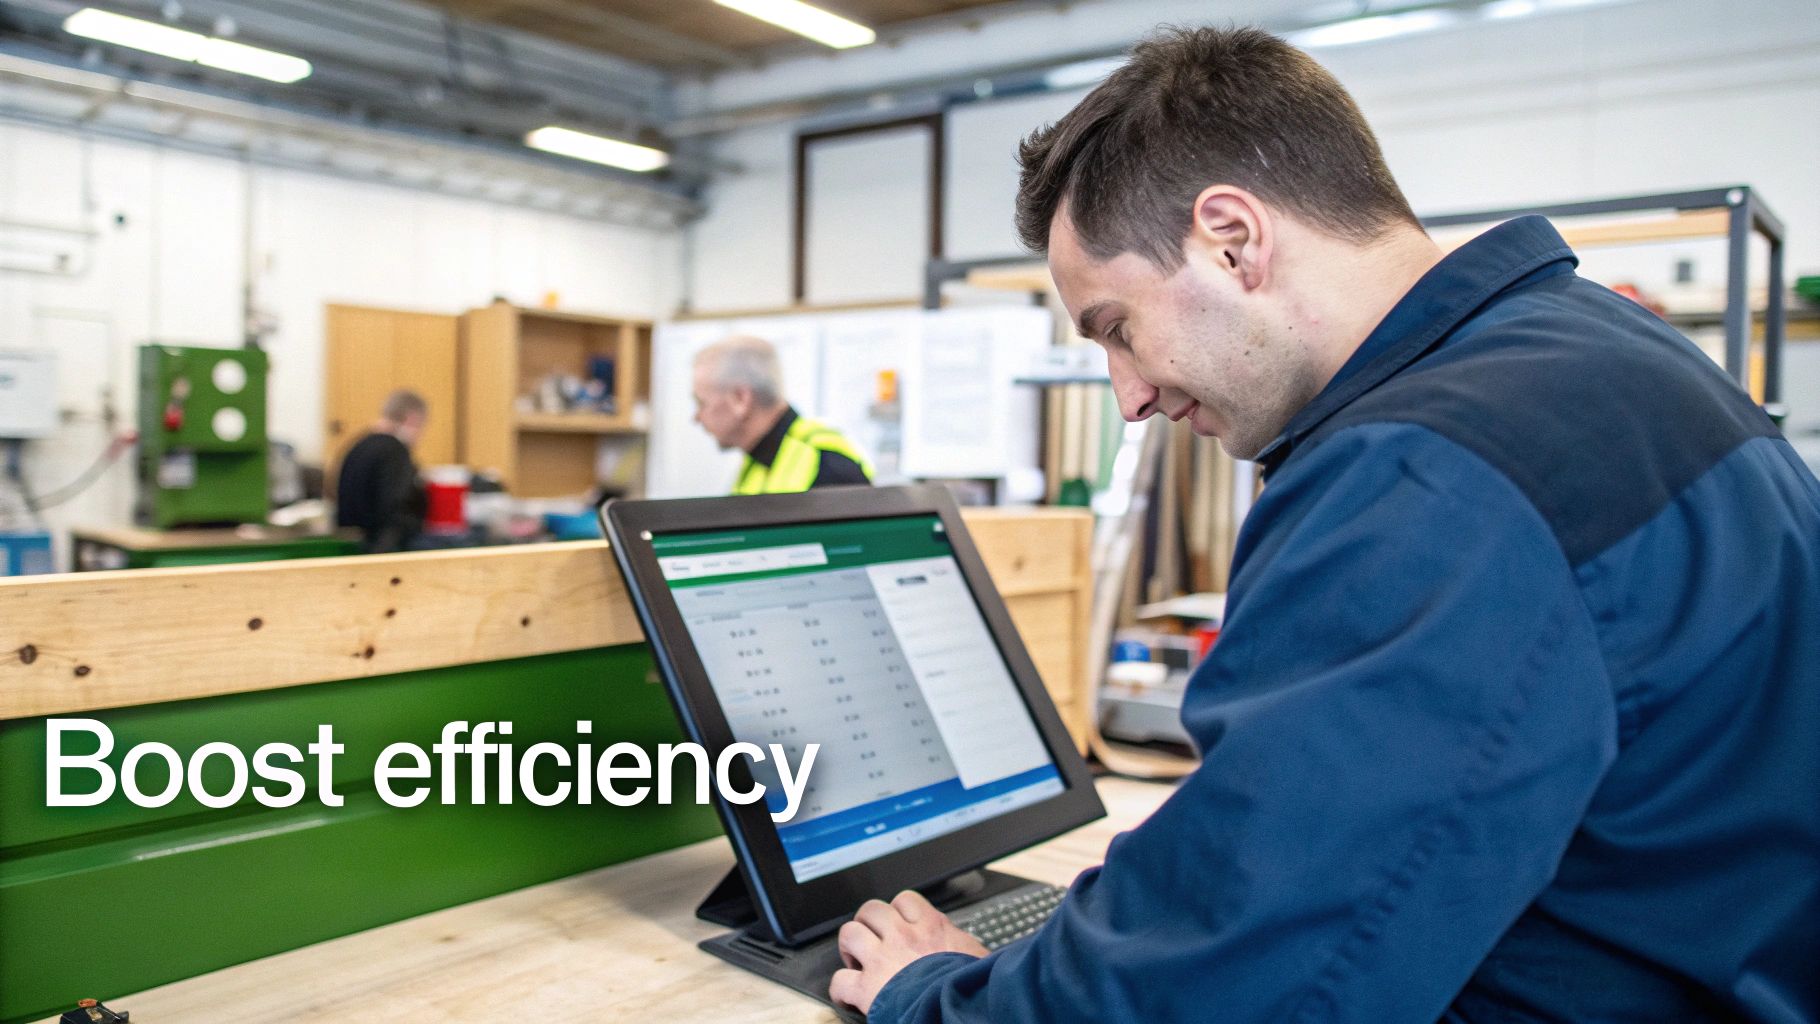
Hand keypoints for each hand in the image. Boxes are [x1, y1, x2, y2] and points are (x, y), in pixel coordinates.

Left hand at [829, 890, 989, 1013]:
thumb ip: (958, 943)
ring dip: (850, 947)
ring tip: (856, 960)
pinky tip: (849, 996)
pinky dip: (841, 989)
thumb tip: (959, 944)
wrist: (961, 1009)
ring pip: (849, 934)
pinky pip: (839, 981)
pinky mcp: (866, 988)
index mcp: (931, 927)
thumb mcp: (974, 954)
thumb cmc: (972, 985)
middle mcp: (902, 937)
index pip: (904, 900)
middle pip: (871, 910)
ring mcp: (881, 960)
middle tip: (872, 939)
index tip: (899, 924)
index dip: (898, 912)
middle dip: (868, 923)